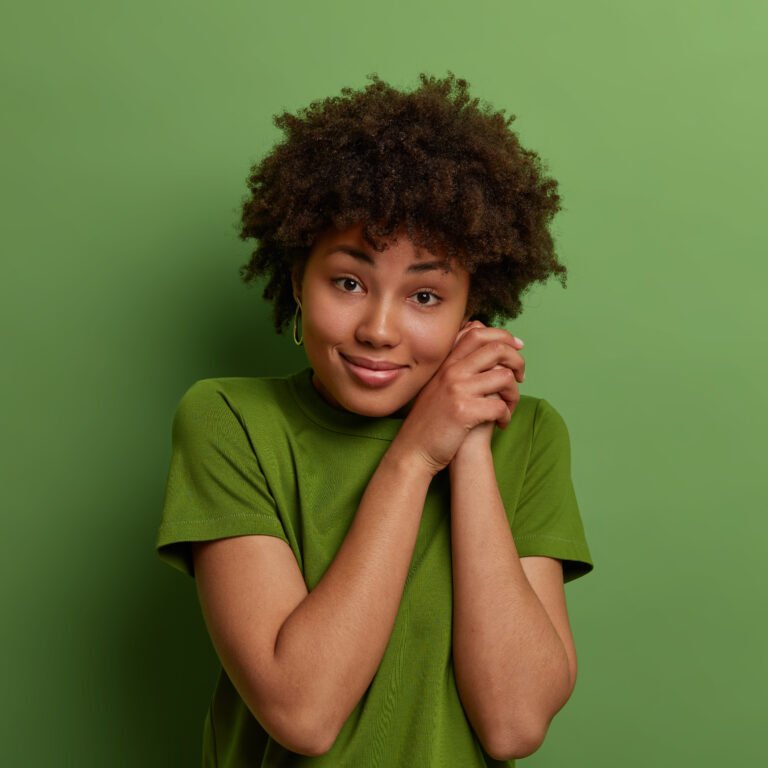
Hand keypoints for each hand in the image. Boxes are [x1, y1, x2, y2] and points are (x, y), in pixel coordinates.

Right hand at [393, 320, 524, 474]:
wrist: (413, 449)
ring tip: (508, 408)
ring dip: (514, 394)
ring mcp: (457, 390)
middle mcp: (451, 372)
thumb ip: (455, 368)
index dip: (502, 336)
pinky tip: (500, 424)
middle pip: (496, 349)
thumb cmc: (429, 420)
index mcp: (447, 364)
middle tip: (520, 377)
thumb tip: (482, 350)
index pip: (478, 333)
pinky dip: (506, 416)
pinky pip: (500, 406)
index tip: (517, 346)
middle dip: (518, 361)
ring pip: (504, 378)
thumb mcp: (437, 386)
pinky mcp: (464, 412)